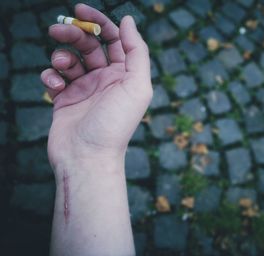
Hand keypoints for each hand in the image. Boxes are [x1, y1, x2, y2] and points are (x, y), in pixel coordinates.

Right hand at [41, 4, 151, 168]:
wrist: (88, 157)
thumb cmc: (114, 124)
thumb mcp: (137, 86)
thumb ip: (137, 52)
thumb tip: (128, 20)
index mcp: (124, 75)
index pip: (113, 40)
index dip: (100, 21)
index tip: (81, 9)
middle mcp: (105, 80)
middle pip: (89, 45)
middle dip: (74, 33)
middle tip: (58, 29)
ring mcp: (84, 90)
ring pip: (69, 59)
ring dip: (61, 55)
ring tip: (61, 65)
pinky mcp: (64, 100)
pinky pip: (54, 78)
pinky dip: (51, 76)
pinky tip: (55, 86)